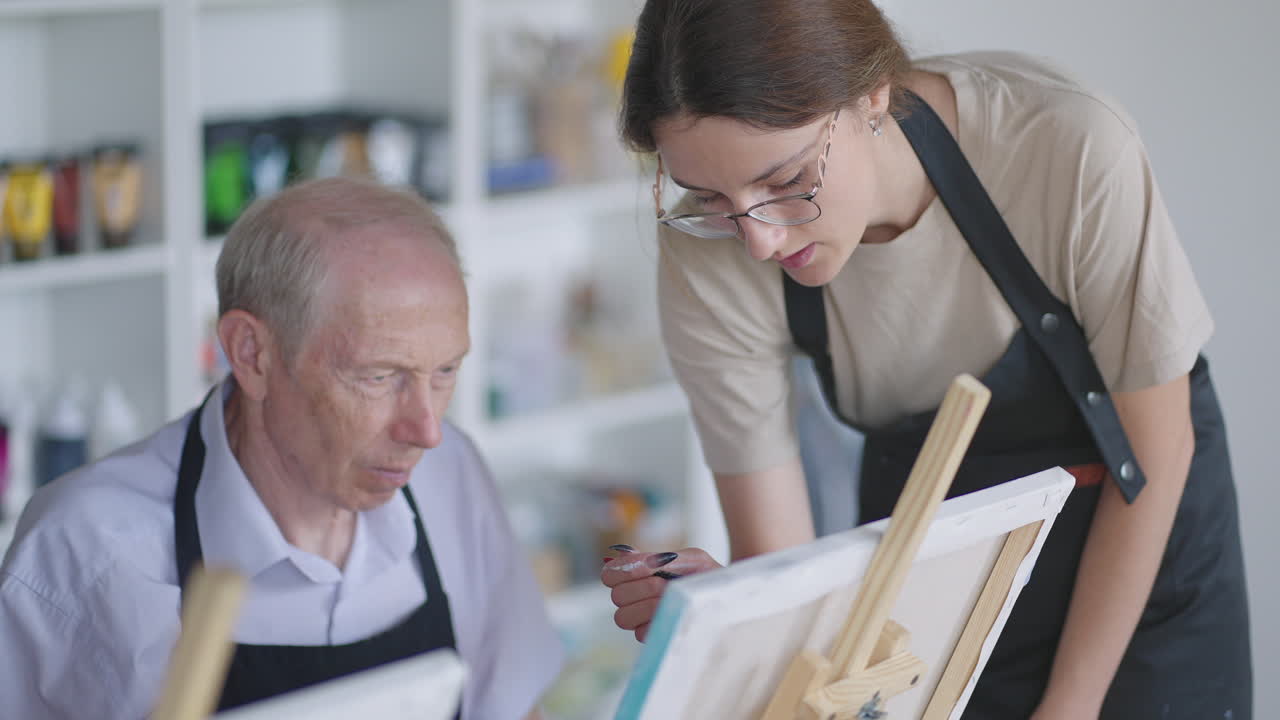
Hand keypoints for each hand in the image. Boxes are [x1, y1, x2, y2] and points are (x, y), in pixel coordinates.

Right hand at [601, 545, 721, 641]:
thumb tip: (623, 556)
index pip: (609, 574)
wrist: (732, 601)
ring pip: (623, 616)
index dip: (621, 571)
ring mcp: (641, 619)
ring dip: (647, 605)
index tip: (644, 567)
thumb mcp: (691, 559)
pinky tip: (673, 615)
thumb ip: (657, 558)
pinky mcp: (651, 636)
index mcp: (638, 575)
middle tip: (663, 583)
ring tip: (669, 599)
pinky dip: (656, 621)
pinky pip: (640, 632)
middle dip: (641, 587)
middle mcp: (635, 597)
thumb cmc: (710, 576)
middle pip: (616, 596)